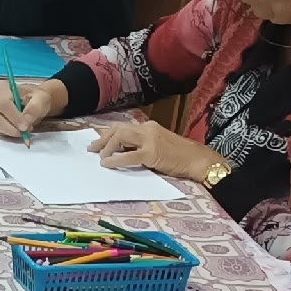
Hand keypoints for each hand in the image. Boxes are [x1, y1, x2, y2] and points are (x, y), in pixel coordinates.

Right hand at [0, 77, 68, 139]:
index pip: (3, 103)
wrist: (35, 103)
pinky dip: (9, 134)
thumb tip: (26, 120)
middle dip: (12, 127)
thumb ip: (35, 108)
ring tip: (25, 130)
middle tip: (26, 131)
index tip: (25, 126)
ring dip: (11, 132)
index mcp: (3, 88)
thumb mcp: (42, 99)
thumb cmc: (36, 98)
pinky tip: (19, 131)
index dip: (14, 117)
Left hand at [88, 117, 216, 180]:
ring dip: (106, 147)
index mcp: (149, 127)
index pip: (123, 127)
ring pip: (120, 138)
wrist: (198, 159)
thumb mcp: (158, 145)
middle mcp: (147, 129)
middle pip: (118, 129)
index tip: (97, 140)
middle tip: (91, 148)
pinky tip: (107, 164)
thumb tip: (121, 151)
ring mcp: (150, 140)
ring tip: (99, 157)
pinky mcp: (152, 153)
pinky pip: (128, 156)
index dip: (107, 133)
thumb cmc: (180, 155)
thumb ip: (142, 145)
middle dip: (102, 138)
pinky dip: (115, 160)